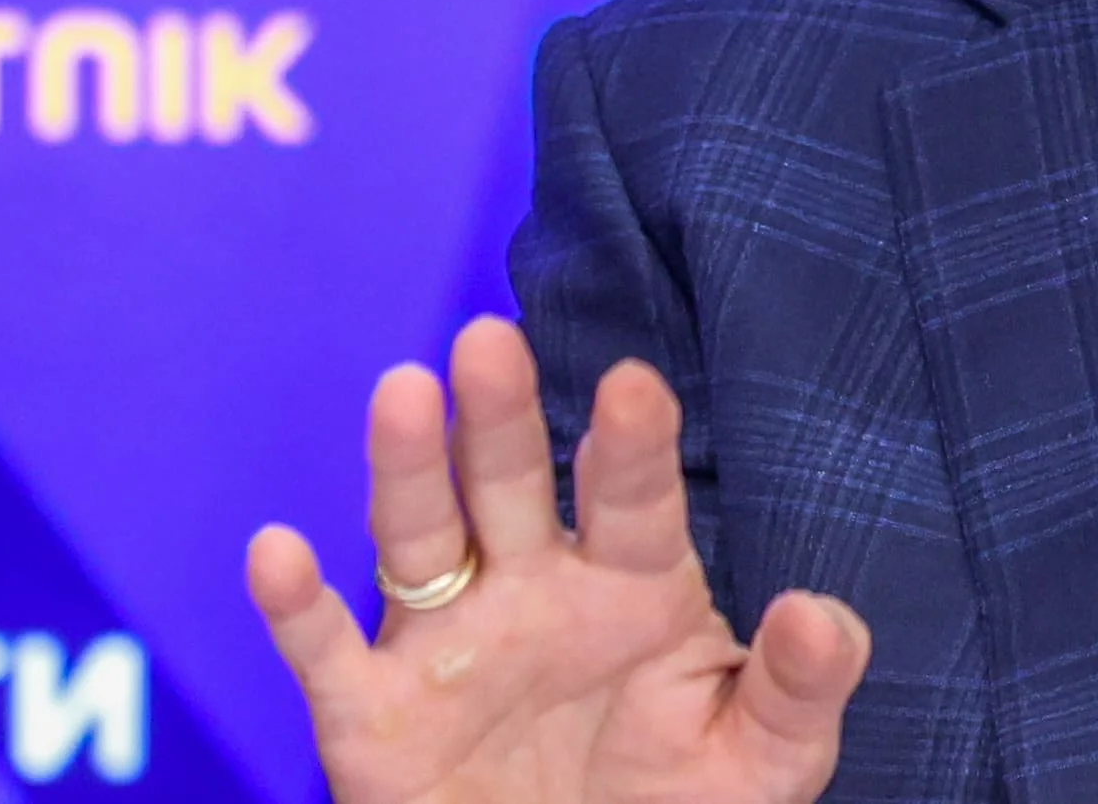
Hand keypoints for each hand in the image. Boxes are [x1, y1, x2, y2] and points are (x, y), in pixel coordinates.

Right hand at [247, 317, 870, 803]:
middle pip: (512, 485)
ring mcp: (447, 643)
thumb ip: (797, 687)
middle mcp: (533, 590)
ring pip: (418, 538)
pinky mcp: (371, 713)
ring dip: (406, 469)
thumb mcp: (762, 759)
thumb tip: (821, 614)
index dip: (631, 442)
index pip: (635, 499)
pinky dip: (297, 606)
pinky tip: (277, 551)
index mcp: (633, 584)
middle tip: (490, 339)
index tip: (632, 385)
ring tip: (402, 391)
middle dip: (502, 416)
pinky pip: (326, 650)